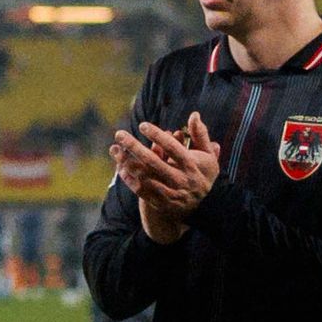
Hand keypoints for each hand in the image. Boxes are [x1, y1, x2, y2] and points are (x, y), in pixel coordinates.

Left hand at [108, 116, 223, 242]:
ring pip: (144, 177)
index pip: (173, 149)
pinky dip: (129, 179)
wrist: (201, 208)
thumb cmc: (202, 174)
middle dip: (134, 147)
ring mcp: (169, 193)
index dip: (157, 136)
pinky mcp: (159, 203)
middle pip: (154, 162)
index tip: (142, 125)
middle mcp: (180, 180)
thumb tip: (194, 114)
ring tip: (114, 148)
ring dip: (127, 162)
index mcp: (192, 166)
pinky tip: (119, 166)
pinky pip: (140, 190)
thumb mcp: (208, 155)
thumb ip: (200, 135)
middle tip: (119, 134)